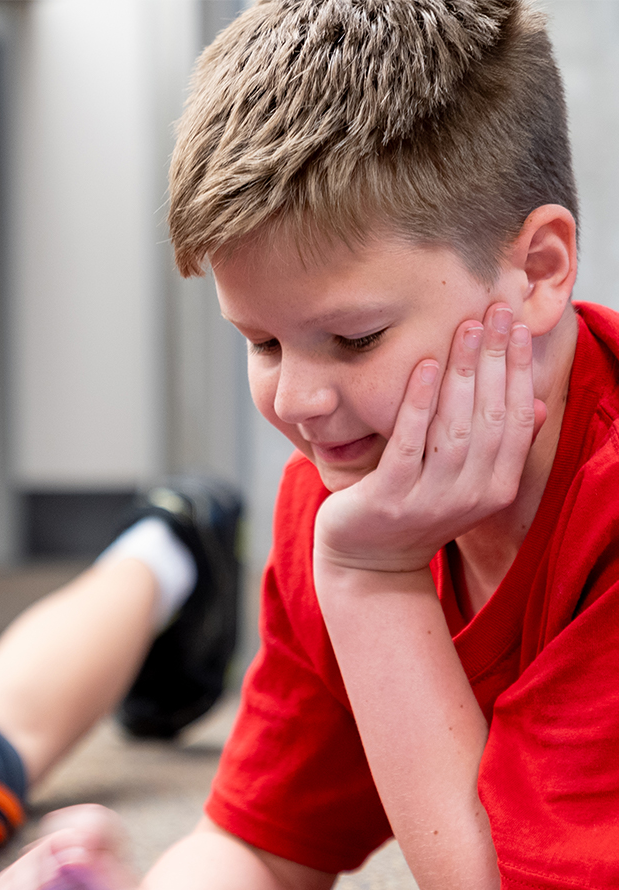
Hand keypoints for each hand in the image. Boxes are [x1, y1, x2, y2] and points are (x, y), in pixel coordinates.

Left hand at [315, 303, 544, 574]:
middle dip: (496, 359)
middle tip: (495, 308)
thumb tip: (540, 405)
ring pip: (455, 428)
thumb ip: (497, 448)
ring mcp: (429, 500)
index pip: (517, 420)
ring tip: (466, 328)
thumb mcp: (464, 483)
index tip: (518, 325)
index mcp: (495, 488)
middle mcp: (469, 495)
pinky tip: (422, 366)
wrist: (368, 562)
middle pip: (491, 417)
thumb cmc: (415, 511)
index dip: (520, 370)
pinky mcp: (389, 500)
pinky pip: (408, 444)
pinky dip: (418, 403)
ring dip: (463, 373)